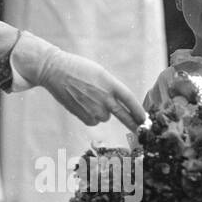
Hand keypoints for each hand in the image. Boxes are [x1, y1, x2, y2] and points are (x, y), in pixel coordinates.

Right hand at [12, 34, 146, 127]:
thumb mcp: (100, 74)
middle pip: (124, 116)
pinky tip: (81, 103)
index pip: (130, 100)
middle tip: (142, 131)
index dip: (140, 111)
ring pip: (105, 116)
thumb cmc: (78, 69)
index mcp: (110, 84)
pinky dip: (90, 114)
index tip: (146, 119)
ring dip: (100, 110)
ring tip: (87, 96)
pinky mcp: (85, 117)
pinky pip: (94, 120)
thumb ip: (112, 89)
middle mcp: (105, 98)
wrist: (55, 71)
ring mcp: (95, 109)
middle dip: (134, 124)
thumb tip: (120, 105)